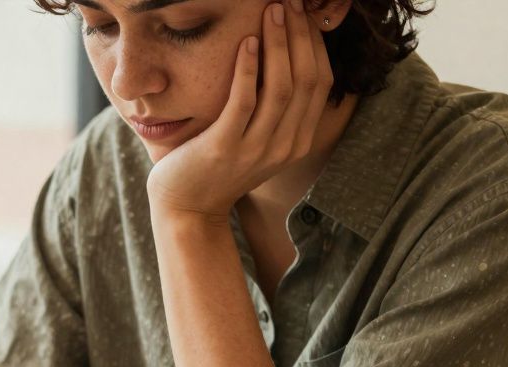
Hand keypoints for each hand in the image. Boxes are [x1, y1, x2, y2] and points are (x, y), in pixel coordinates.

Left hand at [146, 1, 332, 222]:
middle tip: (290, 3)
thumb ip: (275, 108)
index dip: (315, 44)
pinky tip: (245, 41)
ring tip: (271, 11)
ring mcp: (257, 149)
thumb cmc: (217, 164)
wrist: (187, 206)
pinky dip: (248, 68)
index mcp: (298, 140)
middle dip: (300, 35)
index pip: (320, 83)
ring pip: (280, 87)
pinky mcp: (226, 148)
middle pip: (306, 80)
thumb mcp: (257, 138)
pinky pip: (244, 101)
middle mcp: (285, 146)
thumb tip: (285, 57)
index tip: (305, 14)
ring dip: (278, 44)